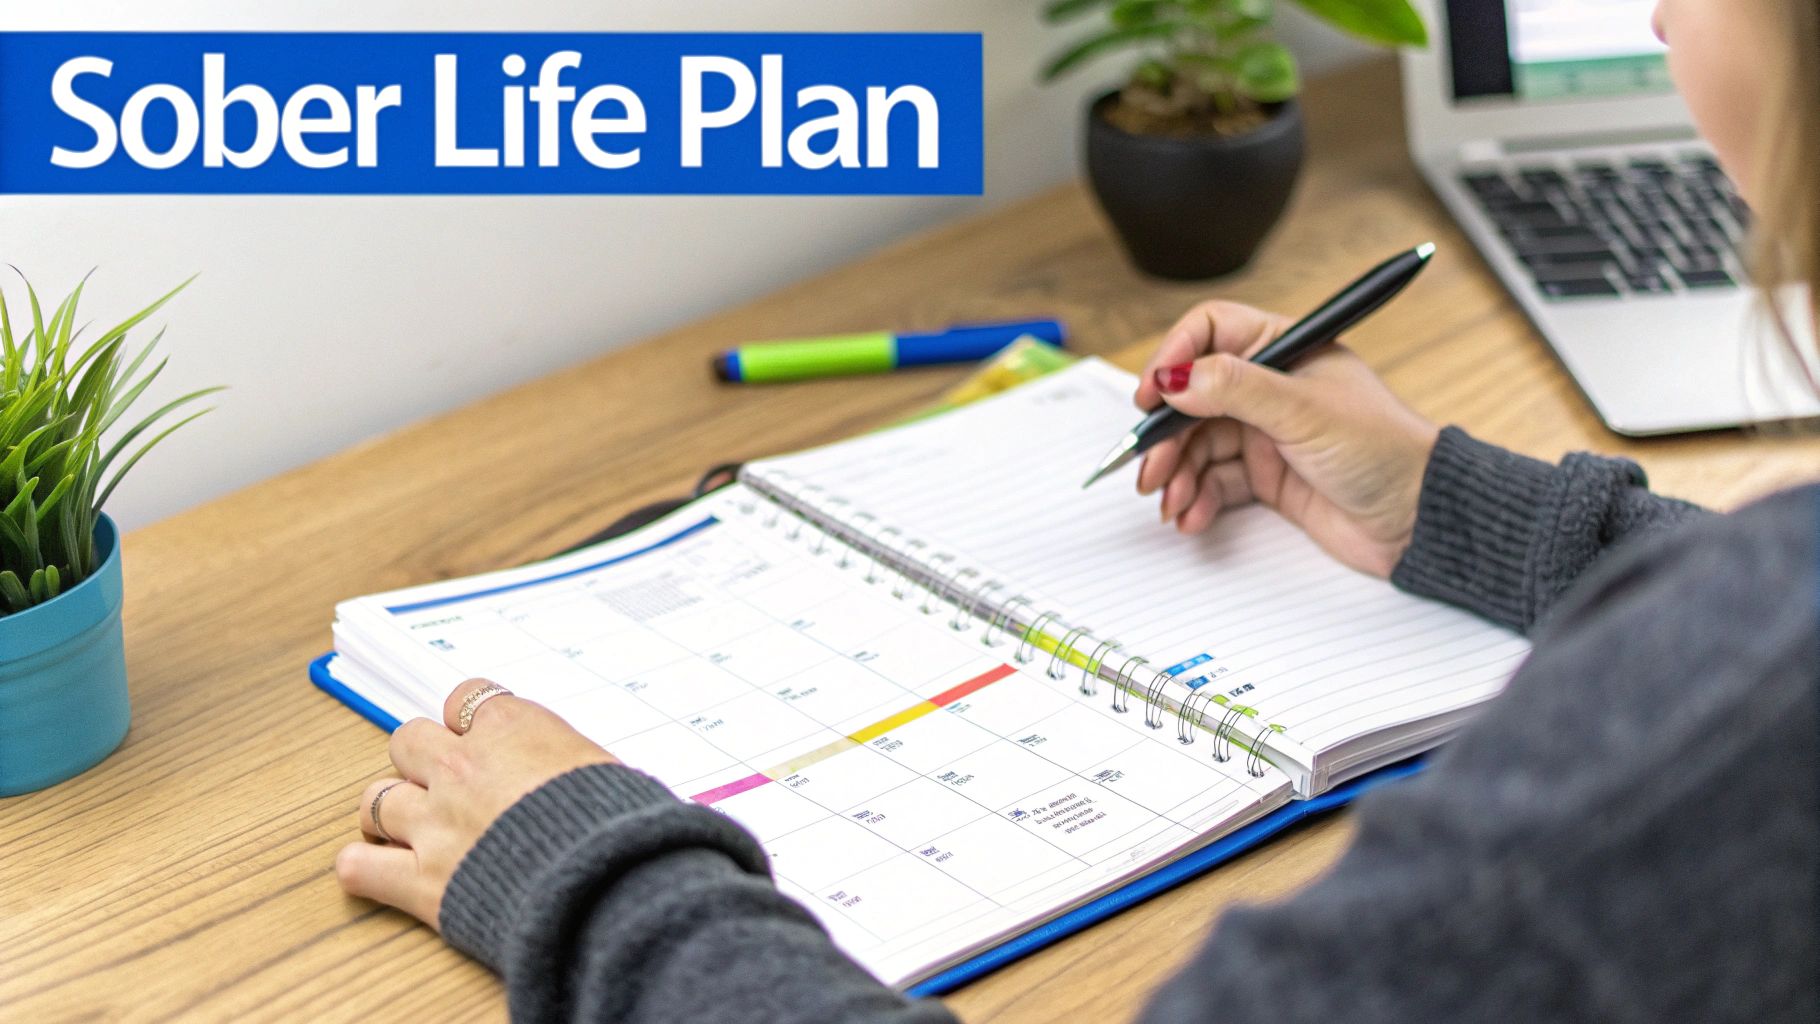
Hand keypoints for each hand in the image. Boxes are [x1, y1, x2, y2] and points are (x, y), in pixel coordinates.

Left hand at [334, 679, 616, 928]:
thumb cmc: (619, 820)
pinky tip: (383, 869)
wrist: (605, 879)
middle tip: (445, 783)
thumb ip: (569, 758)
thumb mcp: (606, 767)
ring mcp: (434, 822)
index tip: (482, 737)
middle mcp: (462, 767)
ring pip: (375, 798)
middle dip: (423, 760)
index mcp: (511, 728)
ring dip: (390, 810)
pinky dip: (364, 867)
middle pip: (408, 740)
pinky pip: (357, 866)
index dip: (470, 720)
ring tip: (411, 826)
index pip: (464, 696)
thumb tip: (570, 769)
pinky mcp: (421, 881)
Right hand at [1133, 300, 1439, 577]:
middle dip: (1166, 435)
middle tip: (1150, 468)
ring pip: (1198, 444)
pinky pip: (1215, 482)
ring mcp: (1267, 433)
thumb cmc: (1385, 450)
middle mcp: (1271, 387)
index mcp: (1286, 350)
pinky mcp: (1268, 477)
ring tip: (1172, 503)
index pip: (1211, 333)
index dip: (1174, 359)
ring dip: (1178, 474)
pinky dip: (1197, 499)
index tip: (1151, 396)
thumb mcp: (1304, 411)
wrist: (1421, 520)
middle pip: (1193, 398)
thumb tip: (1173, 377)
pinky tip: (1192, 517)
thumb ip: (1235, 389)